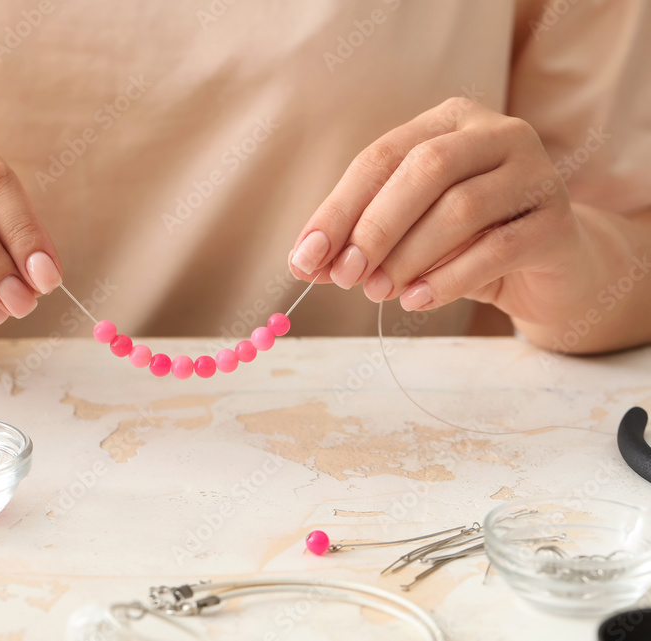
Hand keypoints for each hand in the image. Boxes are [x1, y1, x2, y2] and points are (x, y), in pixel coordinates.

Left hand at [289, 97, 588, 326]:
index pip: (382, 157)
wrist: (550, 270)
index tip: (306, 257)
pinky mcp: (557, 222)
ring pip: (461, 208)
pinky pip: (497, 248)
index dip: (338, 208)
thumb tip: (305, 261)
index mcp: (450, 121)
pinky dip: (448, 279)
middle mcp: (498, 134)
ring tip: (378, 292)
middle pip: (425, 169)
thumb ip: (359, 239)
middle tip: (344, 276)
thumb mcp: (408, 233)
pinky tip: (416, 300)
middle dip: (374, 227)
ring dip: (408, 256)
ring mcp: (536, 174)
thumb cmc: (467, 242)